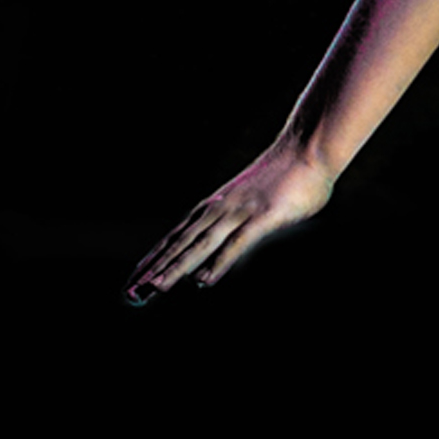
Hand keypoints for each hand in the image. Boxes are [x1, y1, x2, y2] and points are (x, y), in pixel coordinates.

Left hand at [127, 144, 335, 301]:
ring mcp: (240, 212)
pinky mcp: (263, 217)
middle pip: (181, 243)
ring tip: (156, 288)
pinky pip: (237, 243)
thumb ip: (230, 225)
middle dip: (156, 268)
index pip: (176, 237)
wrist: (307, 147)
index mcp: (214, 206)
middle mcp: (220, 209)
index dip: (155, 259)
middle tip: (131, 291)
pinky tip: (205, 280)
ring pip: (202, 244)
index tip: (134, 279)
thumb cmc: (283, 176)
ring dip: (178, 266)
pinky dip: (219, 262)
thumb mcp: (247, 200)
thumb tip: (215, 254)